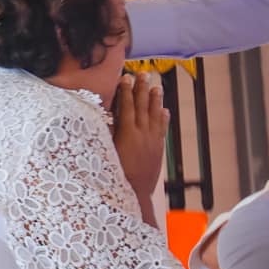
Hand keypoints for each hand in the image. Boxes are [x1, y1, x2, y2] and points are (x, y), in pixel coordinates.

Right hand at [112, 73, 169, 202]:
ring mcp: (152, 141)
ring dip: (155, 100)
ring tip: (157, 86)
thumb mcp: (106, 152)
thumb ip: (107, 133)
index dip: (126, 91)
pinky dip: (163, 119)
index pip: (126, 106)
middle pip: (142, 106)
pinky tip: (164, 110)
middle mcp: (142, 134)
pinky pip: (162, 129)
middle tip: (144, 74)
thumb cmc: (115, 174)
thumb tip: (104, 116)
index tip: (125, 78)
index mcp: (127, 133)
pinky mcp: (158, 149)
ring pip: (155, 115)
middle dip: (142, 89)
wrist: (134, 194)